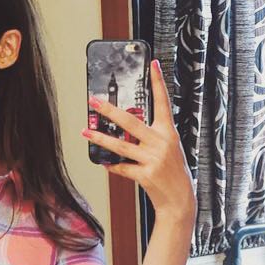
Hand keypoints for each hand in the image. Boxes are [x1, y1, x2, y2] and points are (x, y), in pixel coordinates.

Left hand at [83, 59, 197, 226]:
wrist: (180, 200)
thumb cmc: (173, 172)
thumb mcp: (169, 149)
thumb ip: (151, 137)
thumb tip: (125, 127)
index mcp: (169, 133)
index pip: (163, 102)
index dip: (158, 82)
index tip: (152, 64)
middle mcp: (161, 143)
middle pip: (130, 122)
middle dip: (109, 111)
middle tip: (94, 101)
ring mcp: (153, 159)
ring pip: (120, 145)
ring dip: (100, 138)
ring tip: (85, 132)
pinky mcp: (145, 175)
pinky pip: (122, 167)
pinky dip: (111, 165)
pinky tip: (102, 161)